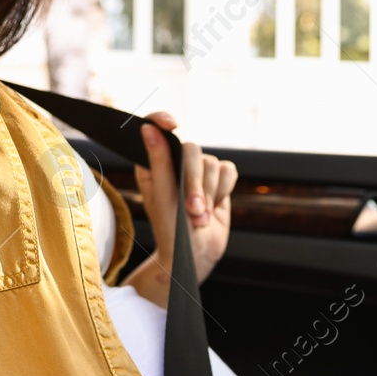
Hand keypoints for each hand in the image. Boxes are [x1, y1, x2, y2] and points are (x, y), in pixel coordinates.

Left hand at [133, 112, 234, 285]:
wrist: (195, 255)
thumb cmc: (171, 231)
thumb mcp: (162, 197)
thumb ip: (158, 162)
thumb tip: (148, 129)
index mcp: (153, 164)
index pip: (157, 129)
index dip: (162, 120)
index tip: (171, 124)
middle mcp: (175, 163)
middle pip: (193, 150)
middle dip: (195, 183)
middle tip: (192, 210)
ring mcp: (197, 172)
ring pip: (212, 163)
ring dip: (209, 194)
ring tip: (199, 218)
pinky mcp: (218, 181)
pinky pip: (229, 171)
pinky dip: (223, 191)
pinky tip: (213, 208)